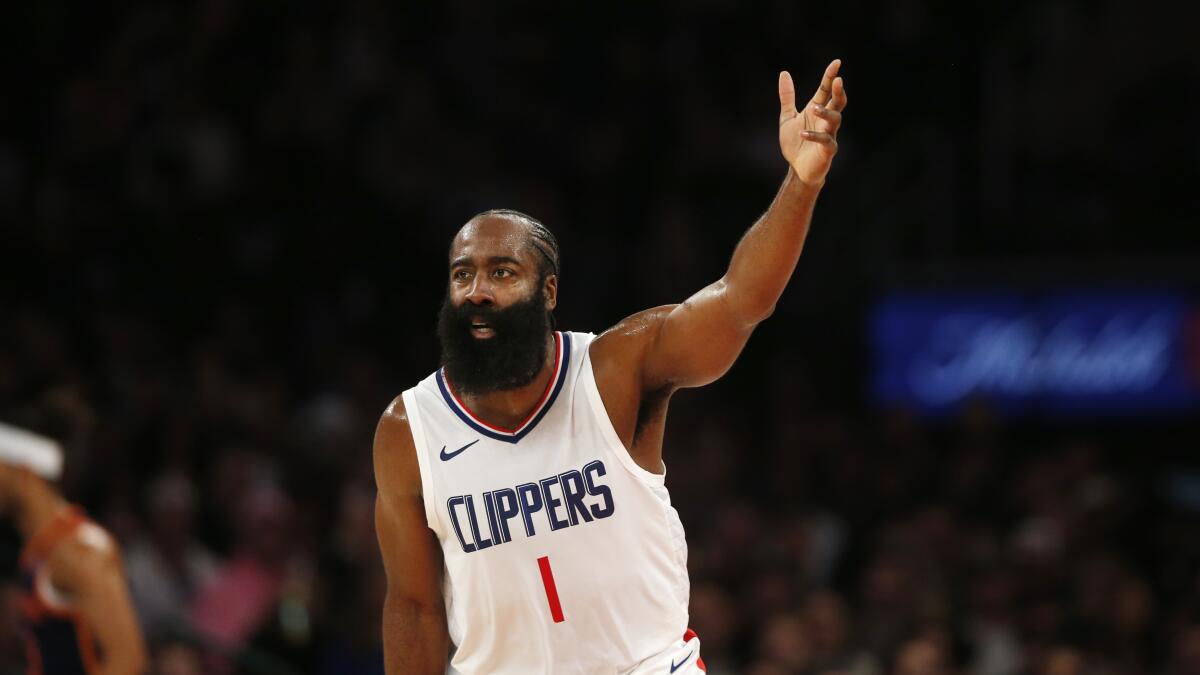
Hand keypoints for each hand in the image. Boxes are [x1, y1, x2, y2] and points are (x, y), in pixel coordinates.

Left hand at [779, 59, 846, 185]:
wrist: (797, 169)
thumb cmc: (795, 143)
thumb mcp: (787, 117)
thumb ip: (787, 97)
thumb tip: (784, 73)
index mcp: (817, 110)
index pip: (826, 90)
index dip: (830, 76)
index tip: (837, 62)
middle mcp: (825, 120)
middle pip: (837, 102)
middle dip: (838, 91)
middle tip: (838, 81)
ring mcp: (829, 135)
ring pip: (835, 120)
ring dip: (826, 112)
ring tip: (814, 108)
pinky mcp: (828, 150)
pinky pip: (825, 141)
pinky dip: (814, 136)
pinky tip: (803, 134)